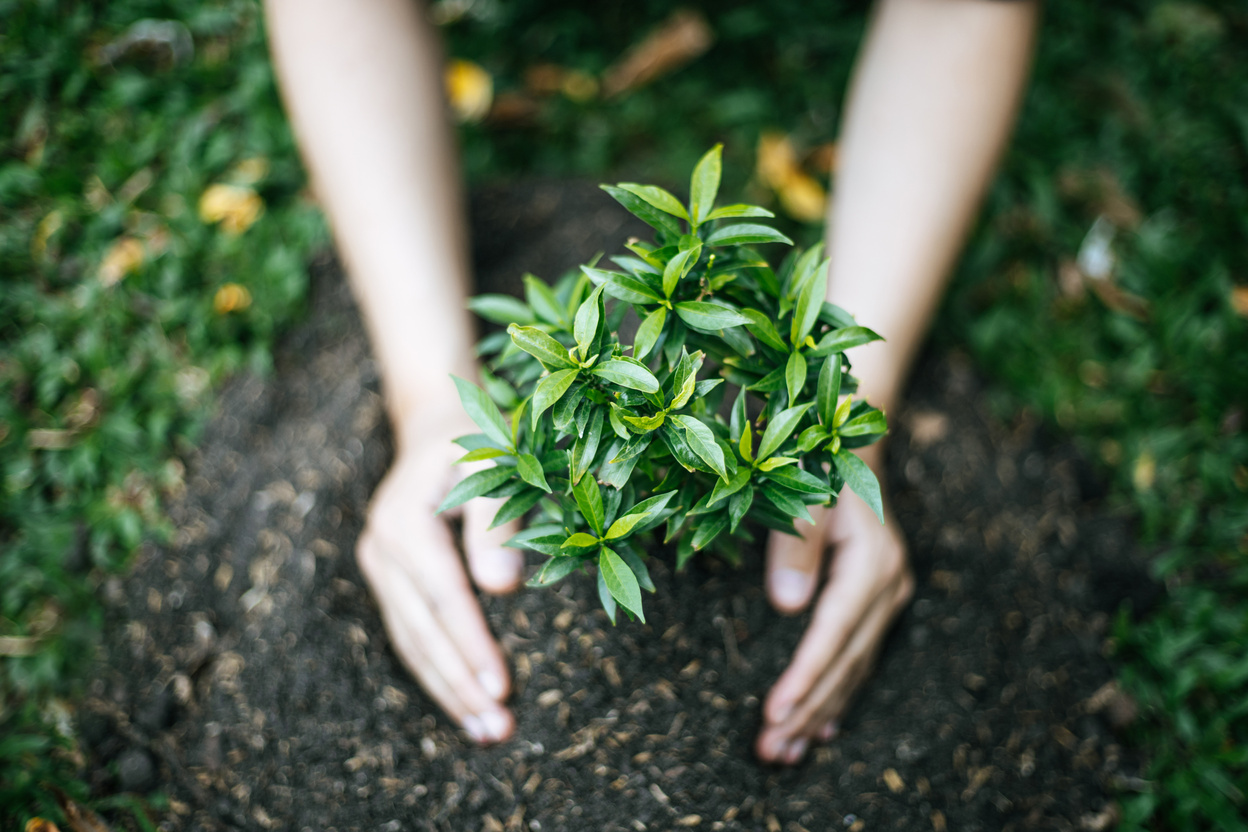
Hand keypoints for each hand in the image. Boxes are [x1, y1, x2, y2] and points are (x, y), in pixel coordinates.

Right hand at [355, 413, 523, 743]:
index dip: (472, 646)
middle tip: (498, 730)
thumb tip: (502, 589)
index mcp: (405, 521)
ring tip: (485, 733)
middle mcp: (382, 549)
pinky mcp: (389, 580)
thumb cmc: (477, 441)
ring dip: (447, 691)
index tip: (502, 689)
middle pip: (422, 631)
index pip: (443, 597)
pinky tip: (463, 704)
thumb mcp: (494, 465)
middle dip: (460, 684)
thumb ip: (497, 522)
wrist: (435, 425)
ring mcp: (379, 567)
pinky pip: (410, 634)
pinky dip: (435, 672)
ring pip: (411, 642)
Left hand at [755, 449, 913, 763]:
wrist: (854, 448)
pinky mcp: (880, 601)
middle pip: (845, 663)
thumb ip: (796, 548)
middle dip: (806, 710)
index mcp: (872, 565)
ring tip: (786, 753)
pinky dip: (838, 695)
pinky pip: (859, 659)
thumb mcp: (804, 497)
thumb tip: (787, 607)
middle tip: (770, 751)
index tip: (774, 715)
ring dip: (820, 713)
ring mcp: (889, 596)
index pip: (833, 636)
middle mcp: (888, 587)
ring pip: (853, 668)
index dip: (803, 678)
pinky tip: (823, 729)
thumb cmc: (820, 466)